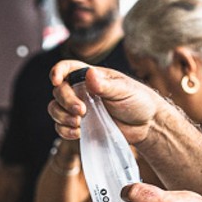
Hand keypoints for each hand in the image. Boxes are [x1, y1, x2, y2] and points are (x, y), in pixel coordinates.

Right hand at [47, 62, 165, 146]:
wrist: (146, 125)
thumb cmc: (138, 101)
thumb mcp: (125, 90)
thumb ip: (106, 85)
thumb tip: (90, 74)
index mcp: (90, 77)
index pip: (67, 68)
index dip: (57, 72)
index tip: (56, 80)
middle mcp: (81, 91)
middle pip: (58, 91)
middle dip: (65, 101)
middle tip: (81, 111)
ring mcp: (79, 109)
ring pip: (55, 109)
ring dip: (61, 117)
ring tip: (78, 124)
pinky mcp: (81, 126)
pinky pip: (61, 127)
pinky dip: (64, 131)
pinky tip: (78, 133)